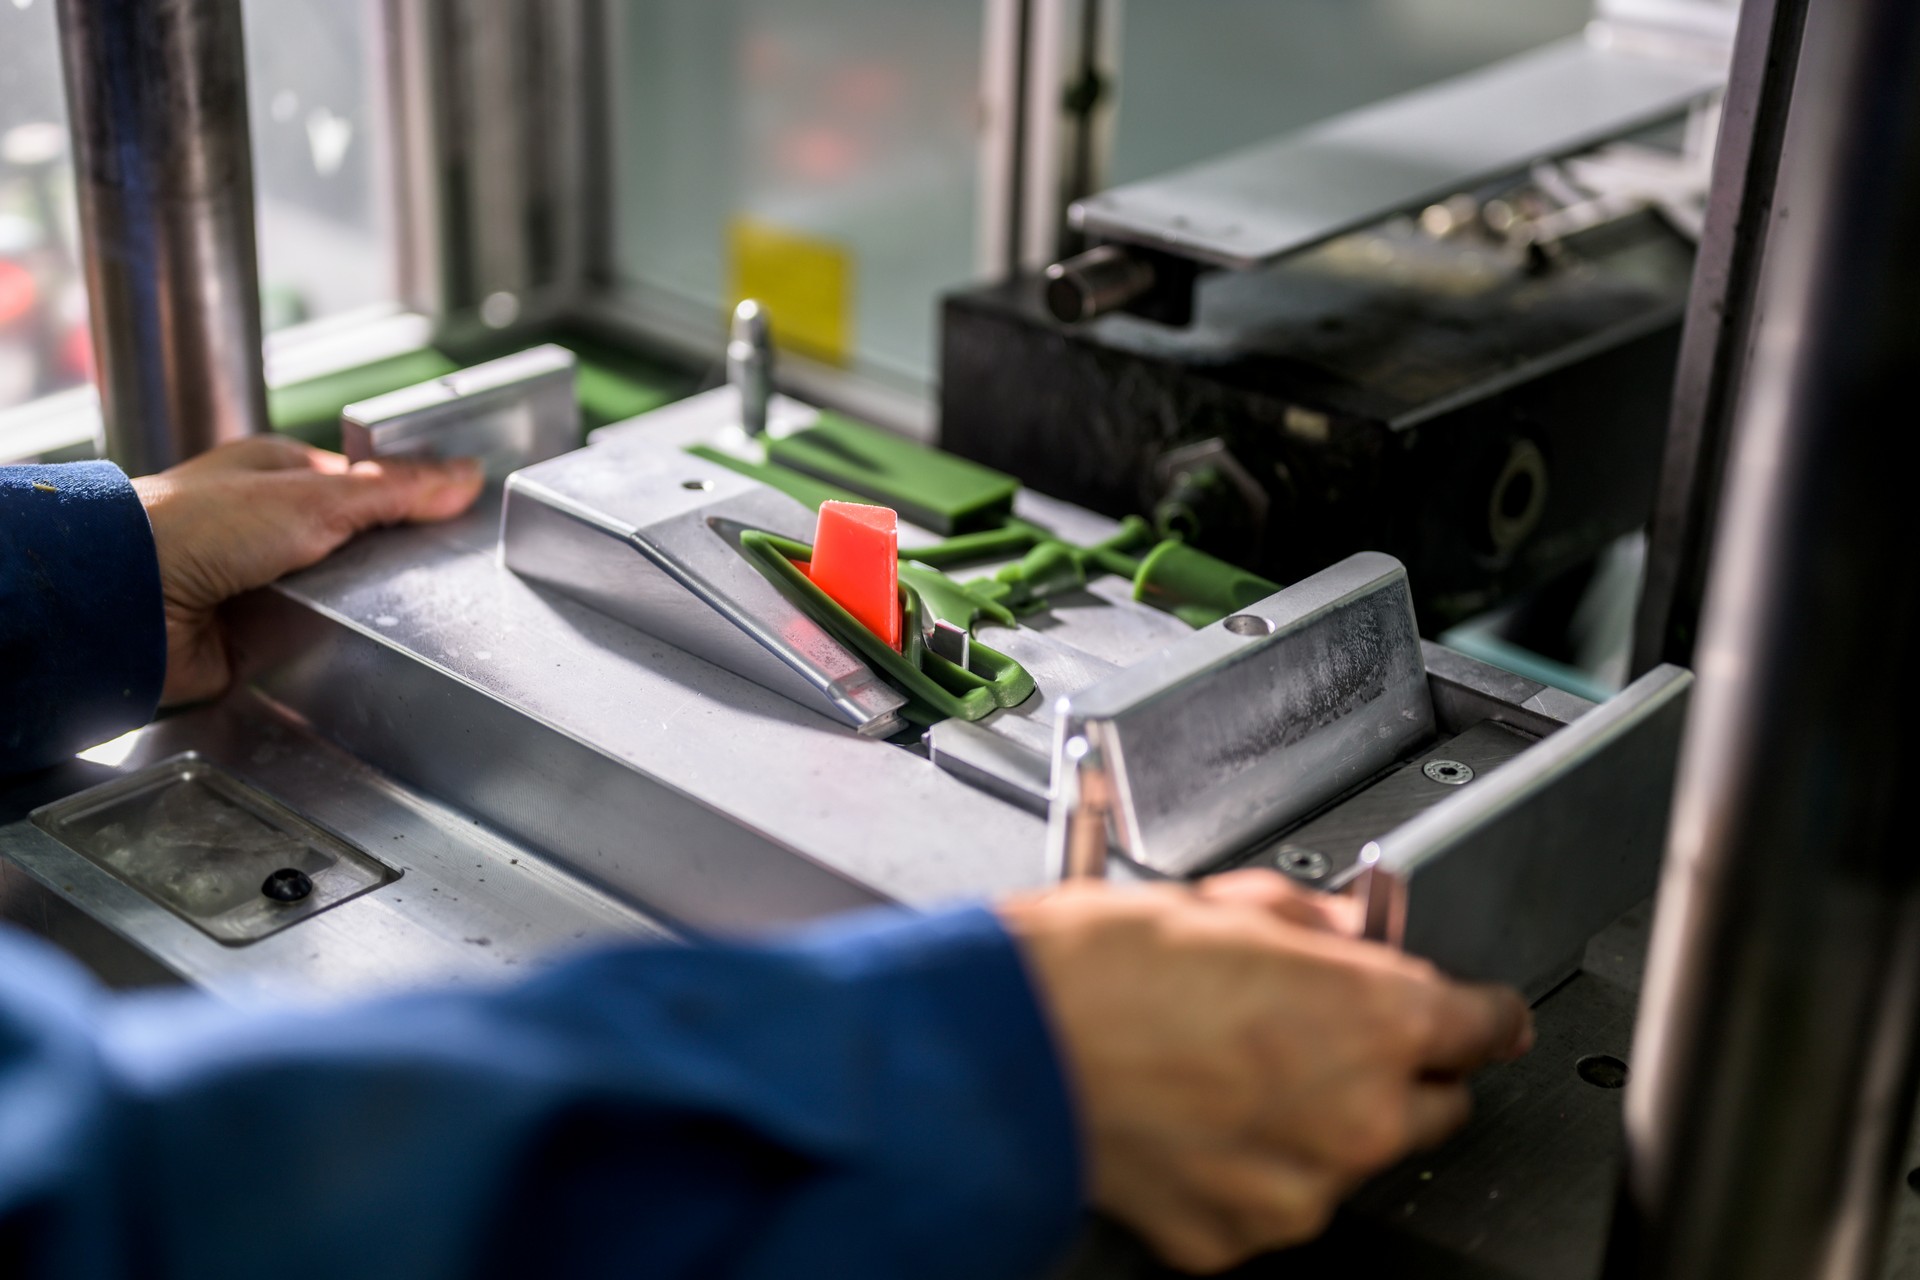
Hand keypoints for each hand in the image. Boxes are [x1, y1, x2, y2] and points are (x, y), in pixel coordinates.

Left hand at [133, 436, 482, 704]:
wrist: (128, 601)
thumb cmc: (191, 527)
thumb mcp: (316, 496)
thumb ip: (396, 491)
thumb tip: (463, 476)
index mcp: (279, 474)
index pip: (368, 483)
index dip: (412, 497)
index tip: (456, 512)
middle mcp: (269, 526)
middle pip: (361, 543)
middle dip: (389, 558)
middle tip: (427, 568)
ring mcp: (265, 582)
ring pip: (344, 594)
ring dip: (358, 603)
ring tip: (382, 607)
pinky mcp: (260, 635)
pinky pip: (319, 638)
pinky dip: (332, 639)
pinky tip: (344, 636)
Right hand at [997, 870, 1531, 1273]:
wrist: (1004, 1046)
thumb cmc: (1096, 970)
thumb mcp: (1228, 905)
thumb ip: (1317, 926)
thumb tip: (1347, 934)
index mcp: (1373, 1019)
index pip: (1485, 1024)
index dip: (1477, 1011)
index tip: (1472, 1012)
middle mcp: (1354, 1117)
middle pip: (1433, 1104)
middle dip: (1392, 1068)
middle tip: (1318, 1032)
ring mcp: (1297, 1191)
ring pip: (1347, 1157)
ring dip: (1313, 1120)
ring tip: (1225, 1070)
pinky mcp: (1237, 1236)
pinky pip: (1274, 1199)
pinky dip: (1249, 1166)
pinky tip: (1195, 1116)